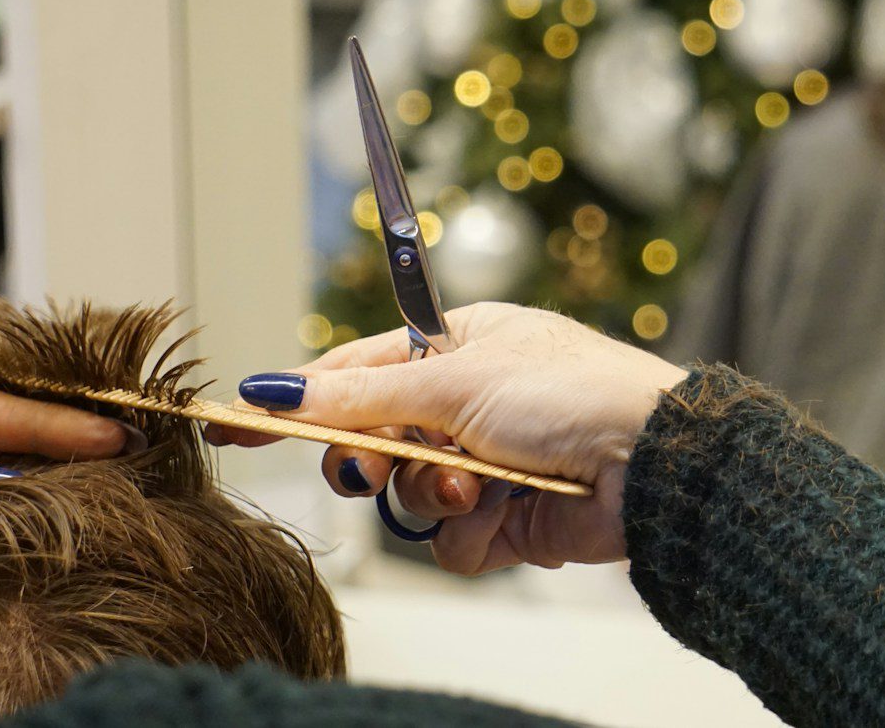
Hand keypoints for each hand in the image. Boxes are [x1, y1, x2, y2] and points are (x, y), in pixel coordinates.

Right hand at [215, 303, 685, 575]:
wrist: (648, 464)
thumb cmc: (566, 392)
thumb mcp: (451, 377)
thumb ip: (358, 393)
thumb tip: (275, 389)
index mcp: (456, 346)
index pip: (355, 370)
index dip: (299, 398)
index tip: (236, 420)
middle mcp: (465, 402)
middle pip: (372, 440)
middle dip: (372, 457)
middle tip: (371, 465)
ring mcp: (484, 463)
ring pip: (408, 494)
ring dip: (434, 492)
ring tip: (478, 483)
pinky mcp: (505, 519)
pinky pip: (450, 537)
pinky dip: (472, 530)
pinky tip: (510, 510)